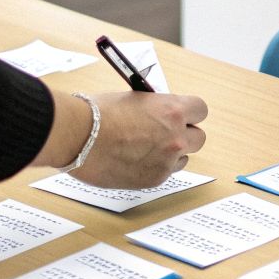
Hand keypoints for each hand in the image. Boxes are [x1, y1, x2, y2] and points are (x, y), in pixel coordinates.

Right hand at [70, 91, 208, 189]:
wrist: (78, 136)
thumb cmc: (98, 113)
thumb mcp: (133, 99)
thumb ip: (154, 109)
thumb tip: (158, 113)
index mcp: (172, 110)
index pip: (200, 110)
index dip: (190, 113)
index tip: (181, 115)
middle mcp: (175, 136)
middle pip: (198, 138)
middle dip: (185, 135)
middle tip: (166, 133)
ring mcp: (166, 160)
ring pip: (184, 158)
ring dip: (171, 154)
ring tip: (146, 149)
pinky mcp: (154, 179)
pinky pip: (165, 173)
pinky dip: (154, 168)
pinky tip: (135, 160)